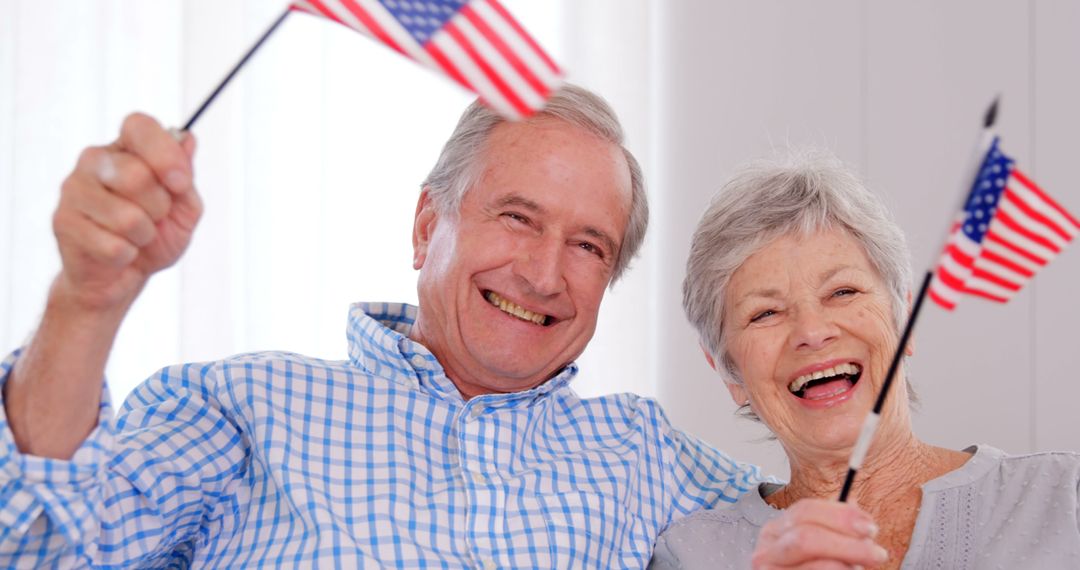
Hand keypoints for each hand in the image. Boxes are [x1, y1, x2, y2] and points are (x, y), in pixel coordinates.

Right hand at [52, 112, 200, 311]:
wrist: (123, 276)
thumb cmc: (155, 236)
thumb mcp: (184, 207)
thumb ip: (185, 175)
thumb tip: (187, 138)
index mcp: (126, 149)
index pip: (139, 126)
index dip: (164, 153)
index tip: (181, 183)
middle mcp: (94, 161)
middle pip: (136, 175)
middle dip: (160, 207)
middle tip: (155, 217)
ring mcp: (74, 190)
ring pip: (126, 216)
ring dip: (145, 235)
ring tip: (137, 236)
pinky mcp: (63, 222)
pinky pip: (114, 246)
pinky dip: (128, 256)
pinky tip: (120, 252)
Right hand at [751, 499, 887, 568]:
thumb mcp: (824, 547)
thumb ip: (836, 528)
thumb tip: (857, 511)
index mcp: (776, 531)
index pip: (805, 510)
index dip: (841, 516)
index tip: (870, 528)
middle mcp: (766, 551)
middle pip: (806, 536)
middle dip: (849, 544)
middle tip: (876, 554)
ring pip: (817, 566)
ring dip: (846, 567)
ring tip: (858, 569)